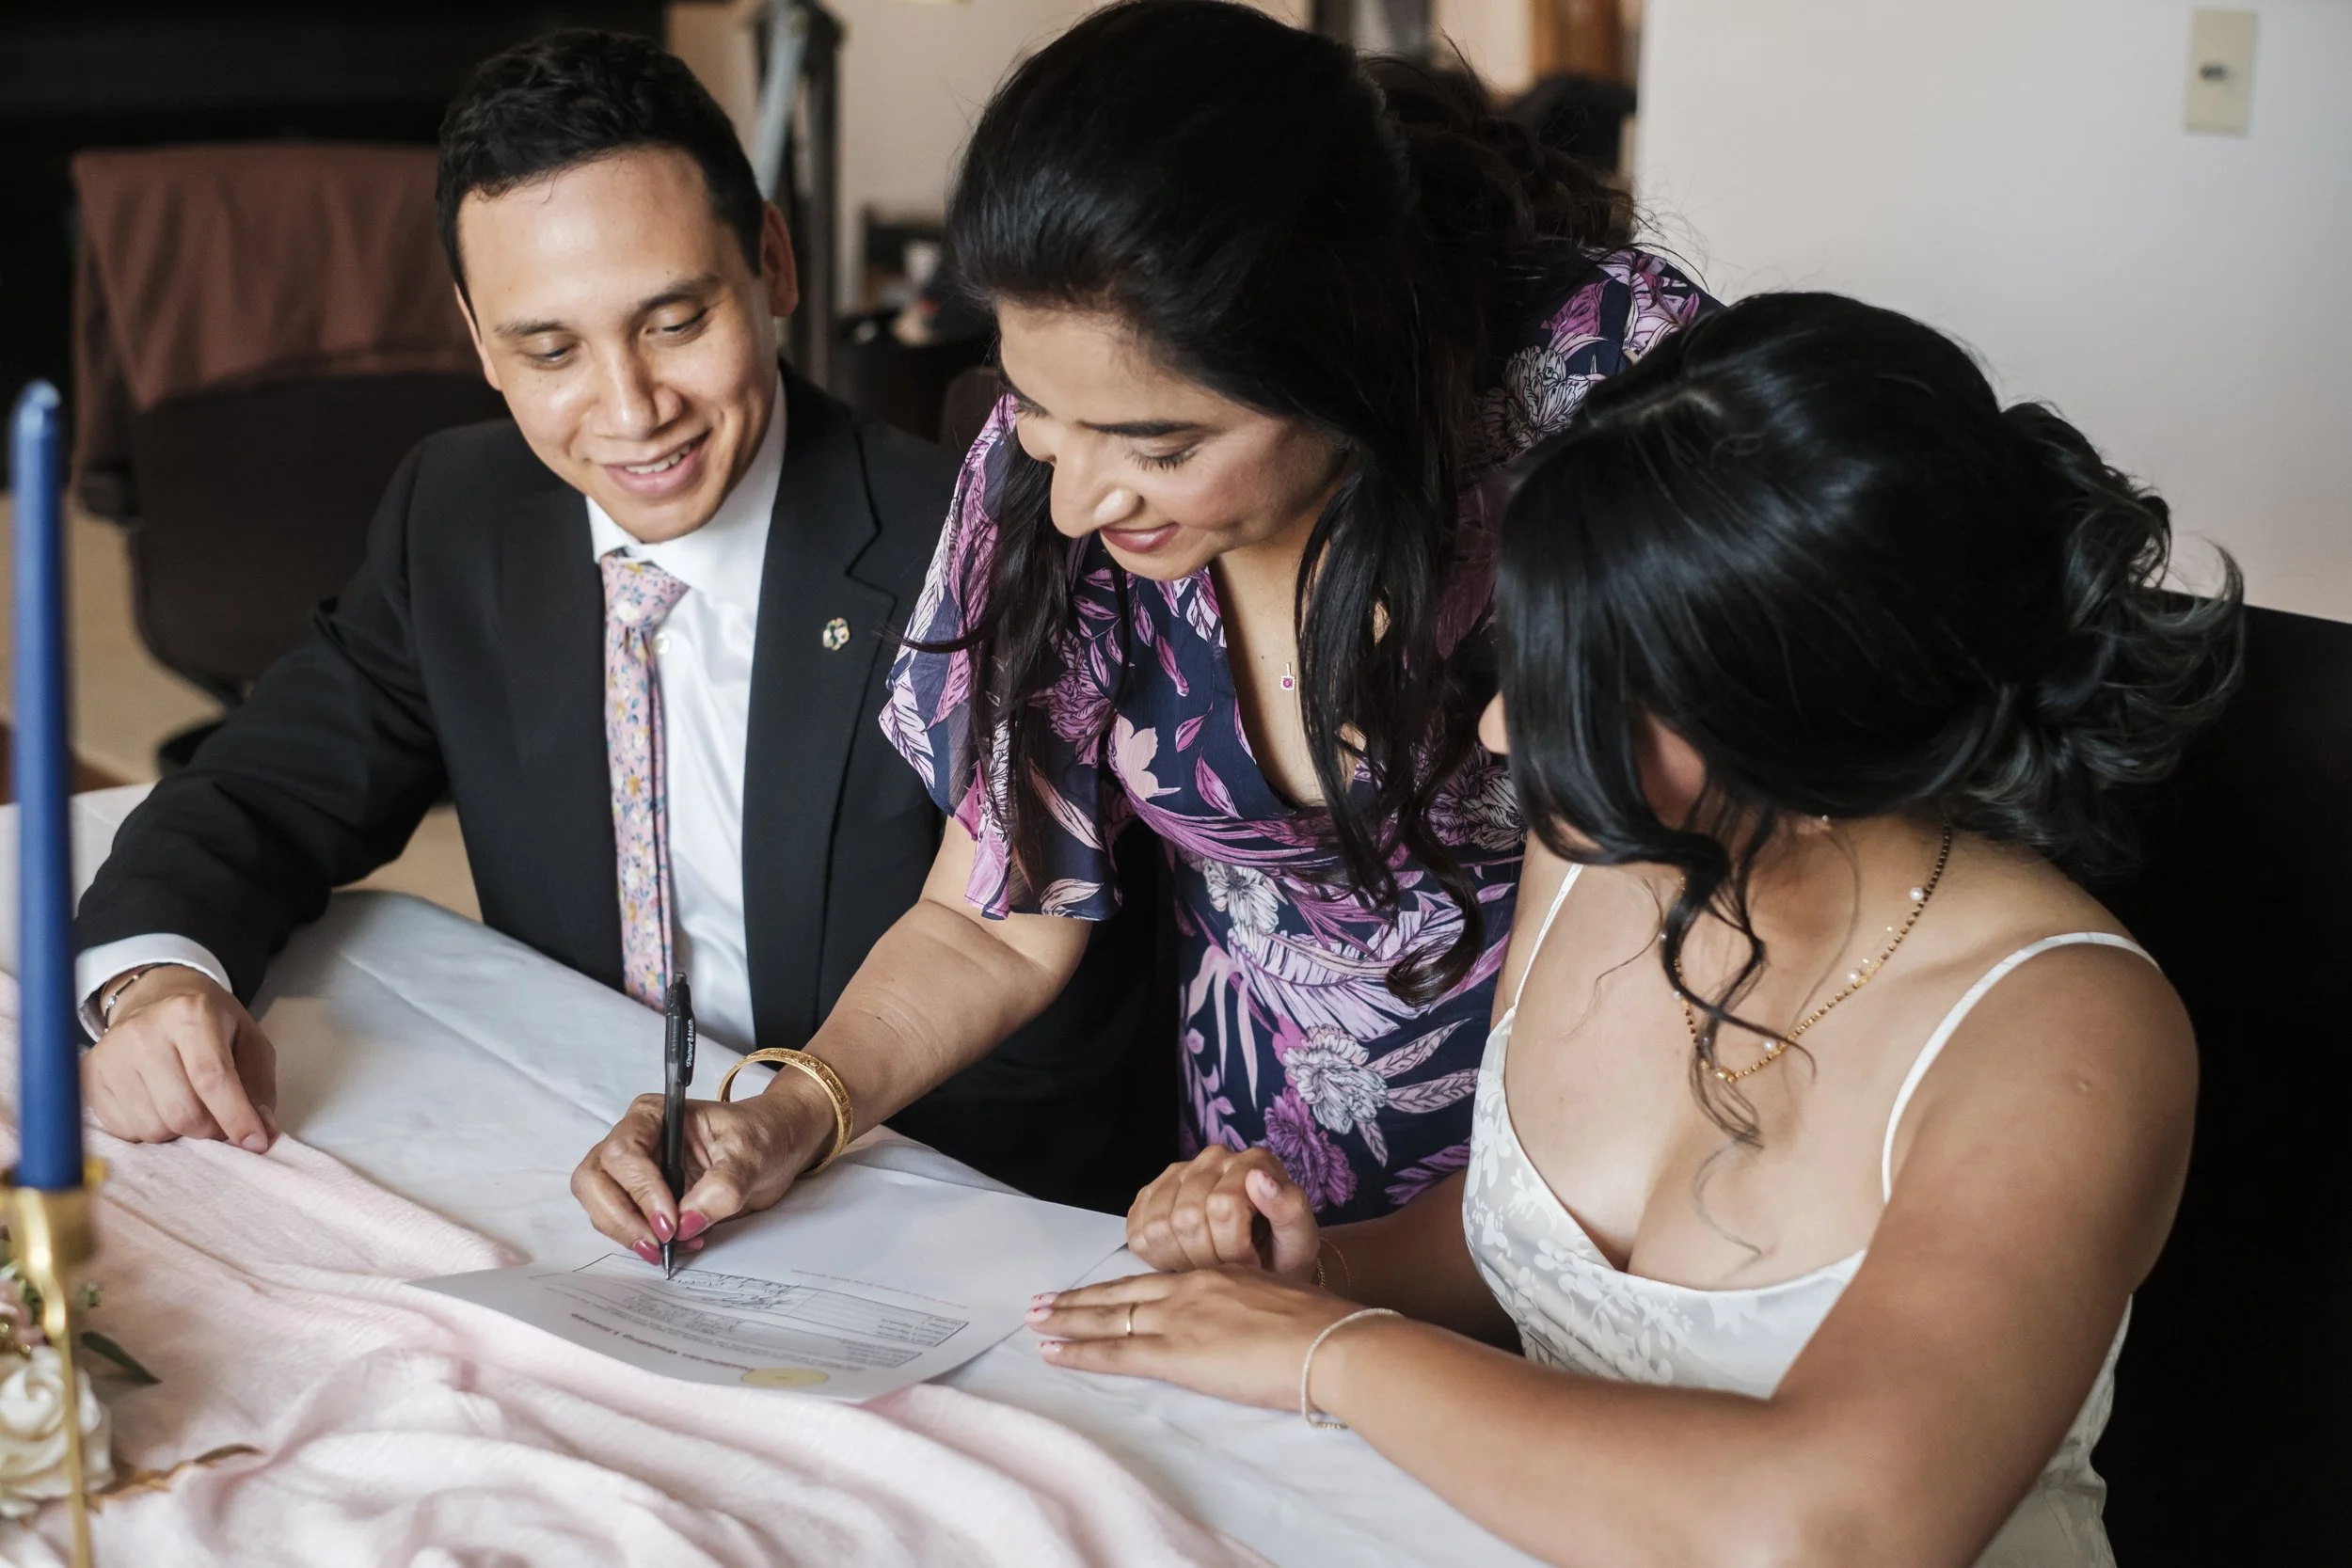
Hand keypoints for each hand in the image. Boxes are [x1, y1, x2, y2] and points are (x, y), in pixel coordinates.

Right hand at [82, 966, 276, 1151]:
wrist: (156, 999)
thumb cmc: (211, 1024)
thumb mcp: (250, 1041)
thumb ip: (259, 1087)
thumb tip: (261, 1134)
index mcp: (189, 1014)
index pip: (212, 1078)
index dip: (236, 1117)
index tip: (254, 1143)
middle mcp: (142, 1032)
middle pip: (182, 1112)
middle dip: (210, 1129)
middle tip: (219, 1119)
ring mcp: (109, 1055)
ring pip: (153, 1128)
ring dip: (178, 1130)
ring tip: (184, 1100)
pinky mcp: (89, 1077)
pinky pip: (125, 1131)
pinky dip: (150, 1128)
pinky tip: (156, 1102)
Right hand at [569, 1077, 831, 1263]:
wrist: (775, 1147)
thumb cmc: (762, 1134)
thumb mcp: (751, 1155)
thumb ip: (723, 1186)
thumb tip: (687, 1223)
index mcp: (654, 1115)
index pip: (623, 1153)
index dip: (640, 1191)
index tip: (670, 1221)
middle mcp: (635, 1139)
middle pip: (594, 1179)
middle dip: (620, 1218)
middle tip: (658, 1245)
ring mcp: (633, 1170)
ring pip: (599, 1205)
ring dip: (630, 1233)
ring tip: (674, 1247)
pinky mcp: (641, 1198)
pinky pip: (623, 1223)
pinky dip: (643, 1239)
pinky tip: (681, 1242)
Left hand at [1028, 1267, 1372, 1410]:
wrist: (1332, 1343)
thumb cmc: (1321, 1329)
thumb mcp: (1281, 1303)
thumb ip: (1253, 1310)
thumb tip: (1250, 1327)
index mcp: (1216, 1276)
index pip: (1153, 1283)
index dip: (1117, 1289)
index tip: (1088, 1292)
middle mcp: (1190, 1291)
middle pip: (1120, 1295)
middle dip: (1077, 1301)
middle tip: (1038, 1303)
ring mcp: (1180, 1320)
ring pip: (1109, 1319)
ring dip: (1067, 1321)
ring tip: (1034, 1323)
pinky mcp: (1178, 1354)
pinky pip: (1116, 1353)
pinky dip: (1080, 1352)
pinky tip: (1054, 1353)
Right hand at [1126, 1145, 1319, 1279]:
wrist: (1263, 1262)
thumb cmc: (1283, 1253)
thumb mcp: (1300, 1240)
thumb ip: (1289, 1208)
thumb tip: (1259, 1178)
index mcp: (1254, 1161)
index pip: (1222, 1207)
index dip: (1234, 1250)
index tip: (1252, 1265)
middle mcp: (1214, 1157)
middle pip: (1187, 1218)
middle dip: (1208, 1259)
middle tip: (1229, 1270)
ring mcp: (1179, 1172)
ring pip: (1158, 1225)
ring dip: (1182, 1259)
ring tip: (1209, 1263)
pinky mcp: (1152, 1192)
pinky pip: (1137, 1229)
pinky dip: (1157, 1254)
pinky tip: (1185, 1256)